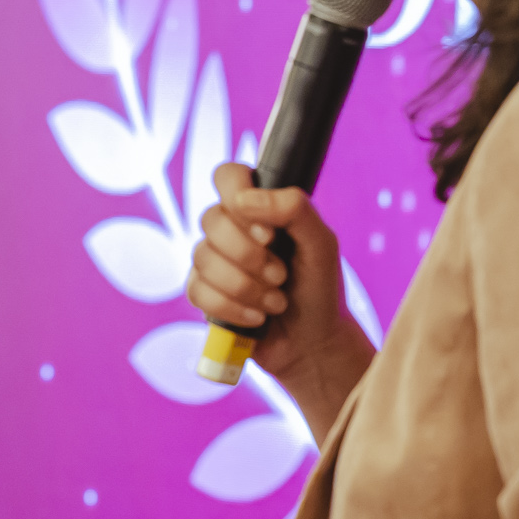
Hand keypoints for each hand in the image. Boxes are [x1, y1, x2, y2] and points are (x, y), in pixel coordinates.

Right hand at [187, 162, 374, 434]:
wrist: (313, 342)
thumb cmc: (319, 287)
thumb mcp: (321, 243)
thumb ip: (294, 209)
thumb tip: (244, 200)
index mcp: (258, 208)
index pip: (227, 175)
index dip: (237, 194)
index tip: (267, 229)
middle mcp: (231, 229)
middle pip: (211, 219)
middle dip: (249, 255)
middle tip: (281, 274)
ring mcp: (212, 261)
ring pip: (203, 258)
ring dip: (246, 287)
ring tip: (276, 301)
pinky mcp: (203, 293)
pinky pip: (197, 291)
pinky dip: (232, 308)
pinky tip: (257, 317)